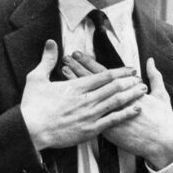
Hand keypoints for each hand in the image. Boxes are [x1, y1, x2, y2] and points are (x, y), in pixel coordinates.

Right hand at [20, 40, 147, 150]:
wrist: (29, 130)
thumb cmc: (32, 106)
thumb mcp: (36, 78)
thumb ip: (47, 60)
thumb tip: (51, 42)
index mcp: (76, 87)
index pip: (103, 76)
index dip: (119, 71)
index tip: (130, 68)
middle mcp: (86, 99)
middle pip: (114, 87)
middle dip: (129, 82)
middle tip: (141, 78)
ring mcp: (89, 115)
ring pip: (116, 102)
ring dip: (131, 95)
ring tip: (143, 90)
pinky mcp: (89, 130)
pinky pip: (112, 121)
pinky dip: (125, 114)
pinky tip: (136, 110)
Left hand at [61, 52, 172, 168]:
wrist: (162, 143)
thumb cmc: (163, 120)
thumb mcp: (161, 95)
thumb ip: (156, 77)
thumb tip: (150, 61)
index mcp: (127, 90)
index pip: (103, 73)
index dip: (89, 63)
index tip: (78, 54)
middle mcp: (116, 101)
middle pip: (92, 82)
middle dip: (78, 69)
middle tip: (65, 59)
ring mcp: (110, 116)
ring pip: (88, 98)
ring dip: (75, 85)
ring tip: (62, 74)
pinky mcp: (108, 129)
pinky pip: (88, 116)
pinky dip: (79, 106)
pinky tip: (69, 100)